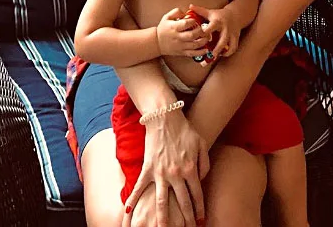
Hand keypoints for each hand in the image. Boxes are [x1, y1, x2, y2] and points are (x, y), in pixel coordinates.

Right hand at [123, 111, 208, 226]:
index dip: (199, 209)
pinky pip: (139, 187)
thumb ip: (204, 163)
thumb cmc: (185, 130)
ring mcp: (160, 172)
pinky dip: (133, 199)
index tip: (200, 220)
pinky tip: (128, 212)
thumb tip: (201, 180)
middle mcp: (176, 173)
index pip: (197, 194)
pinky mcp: (148, 168)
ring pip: (162, 201)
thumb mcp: (201, 144)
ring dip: (163, 219)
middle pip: (182, 202)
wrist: (165, 117)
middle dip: (186, 219)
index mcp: (190, 168)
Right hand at [156, 8, 210, 57]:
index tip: (195, 20)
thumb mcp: (167, 17)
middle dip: (201, 31)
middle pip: (192, 35)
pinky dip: (200, 52)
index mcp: (174, 27)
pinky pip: (192, 53)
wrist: (156, 43)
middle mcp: (178, 37)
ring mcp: (180, 46)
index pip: (186, 24)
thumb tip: (186, 12)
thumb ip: (176, 12)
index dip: (193, 21)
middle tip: (205, 28)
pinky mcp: (182, 52)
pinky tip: (206, 50)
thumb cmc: (162, 29)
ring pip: (194, 45)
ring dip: (203, 41)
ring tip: (208, 37)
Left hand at [188, 3, 240, 59]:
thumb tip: (190, 6)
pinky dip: (228, 52)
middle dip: (218, 48)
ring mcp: (232, 34)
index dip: (206, 31)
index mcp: (218, 22)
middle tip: (211, 54)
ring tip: (216, 57)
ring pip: (230, 45)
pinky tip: (222, 54)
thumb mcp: (210, 12)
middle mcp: (226, 29)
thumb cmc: (220, 15)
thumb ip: (200, 10)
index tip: (200, 36)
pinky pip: (234, 48)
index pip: (212, 27)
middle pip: (223, 40)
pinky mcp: (235, 39)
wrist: (235, 15)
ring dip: (224, 52)